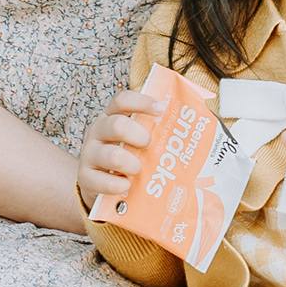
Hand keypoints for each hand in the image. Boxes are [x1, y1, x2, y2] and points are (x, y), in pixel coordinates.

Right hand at [77, 85, 158, 212]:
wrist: (102, 184)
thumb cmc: (129, 156)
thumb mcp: (138, 139)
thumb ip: (157, 130)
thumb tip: (200, 120)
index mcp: (112, 116)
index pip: (122, 100)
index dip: (142, 102)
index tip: (162, 109)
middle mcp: (98, 131)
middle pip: (117, 125)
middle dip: (138, 136)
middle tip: (149, 145)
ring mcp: (90, 154)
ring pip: (111, 155)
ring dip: (131, 164)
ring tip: (138, 170)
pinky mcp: (85, 178)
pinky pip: (100, 181)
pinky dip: (118, 185)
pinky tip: (126, 186)